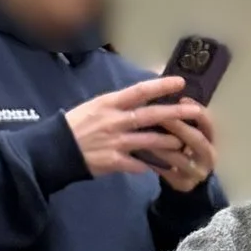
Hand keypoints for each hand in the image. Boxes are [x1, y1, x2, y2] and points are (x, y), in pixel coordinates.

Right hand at [67, 77, 208, 185]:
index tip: (180, 82)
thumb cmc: (75, 125)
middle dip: (175, 114)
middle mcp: (115, 120)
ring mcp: (115, 142)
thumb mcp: (94, 107)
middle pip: (150, 115)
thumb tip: (138, 100)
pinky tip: (162, 167)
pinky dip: (149, 166)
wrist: (56, 149)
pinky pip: (136, 164)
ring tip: (182, 142)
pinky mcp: (113, 161)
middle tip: (195, 112)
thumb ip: (117, 105)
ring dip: (168, 142)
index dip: (161, 86)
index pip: (140, 91)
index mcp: (109, 103)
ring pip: (149, 141)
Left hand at [150, 98, 216, 194]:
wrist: (184, 175)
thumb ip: (182, 115)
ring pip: (180, 158)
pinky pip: (168, 173)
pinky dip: (155, 163)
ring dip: (162, 146)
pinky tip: (141, 155)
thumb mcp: (187, 129)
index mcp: (211, 138)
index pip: (208, 122)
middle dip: (178, 126)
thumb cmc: (183, 144)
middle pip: (196, 139)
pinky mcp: (184, 184)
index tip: (182, 98)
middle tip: (160, 116)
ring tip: (144, 135)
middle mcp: (209, 156)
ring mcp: (197, 172)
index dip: (196, 110)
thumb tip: (166, 89)